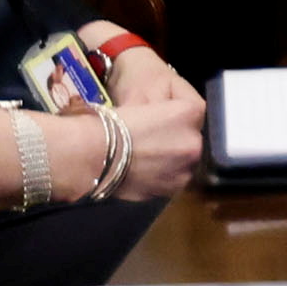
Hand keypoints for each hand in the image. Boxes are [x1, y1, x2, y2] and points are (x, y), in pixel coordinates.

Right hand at [96, 42, 206, 200]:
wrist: (92, 154)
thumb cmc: (114, 120)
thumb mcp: (141, 97)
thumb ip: (162, 103)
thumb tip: (163, 110)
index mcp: (189, 112)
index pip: (193, 107)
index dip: (175, 109)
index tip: (159, 113)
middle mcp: (195, 141)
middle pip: (190, 135)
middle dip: (175, 134)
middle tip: (150, 136)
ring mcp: (185, 168)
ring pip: (183, 158)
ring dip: (171, 156)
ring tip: (145, 153)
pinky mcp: (172, 189)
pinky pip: (172, 177)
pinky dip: (162, 174)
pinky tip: (143, 168)